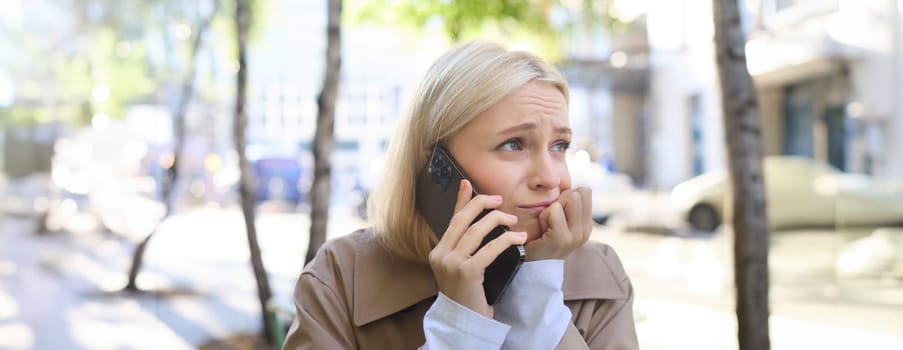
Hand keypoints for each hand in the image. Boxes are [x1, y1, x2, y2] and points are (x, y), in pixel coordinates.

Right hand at [428, 180, 526, 317]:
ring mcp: (451, 264)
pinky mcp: (466, 273)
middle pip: (462, 220)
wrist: (465, 321)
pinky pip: (488, 249)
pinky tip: (518, 238)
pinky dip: (506, 240)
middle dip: (482, 205)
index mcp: (438, 252)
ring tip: (513, 221)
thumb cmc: (468, 294)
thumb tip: (480, 224)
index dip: (462, 200)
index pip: (452, 220)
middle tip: (499, 200)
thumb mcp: (464, 267)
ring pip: (476, 231)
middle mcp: (441, 255)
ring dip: (497, 221)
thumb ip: (467, 246)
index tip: (468, 183)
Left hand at [526, 187, 591, 260]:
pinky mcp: (562, 238)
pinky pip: (554, 210)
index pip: (585, 191)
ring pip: (569, 198)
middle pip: (578, 192)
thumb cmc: (540, 238)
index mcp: (586, 225)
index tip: (557, 214)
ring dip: (551, 208)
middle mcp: (585, 230)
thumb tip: (570, 186)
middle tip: (550, 220)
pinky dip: (543, 216)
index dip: (567, 196)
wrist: (531, 266)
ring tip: (546, 225)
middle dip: (559, 200)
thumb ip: (567, 204)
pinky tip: (541, 231)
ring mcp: (576, 235)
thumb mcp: (558, 219)